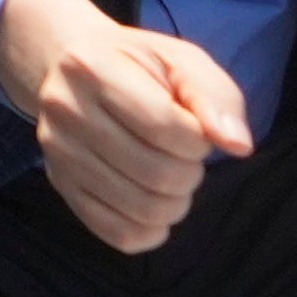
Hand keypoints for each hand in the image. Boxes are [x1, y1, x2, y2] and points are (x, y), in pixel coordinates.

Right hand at [2, 0, 257, 254]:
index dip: (198, 140)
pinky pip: (118, 234)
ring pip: (141, 209)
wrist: (75, 70)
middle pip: (155, 173)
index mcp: (90, 66)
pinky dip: (152, 231)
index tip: (197, 129)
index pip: (162, 127)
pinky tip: (156, 206)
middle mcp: (63, 109)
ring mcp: (57, 151)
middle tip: (185, 155)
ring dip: (176, 202)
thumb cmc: (140, 66)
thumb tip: (239, 146)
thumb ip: (216, 98)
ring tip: (172, 177)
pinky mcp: (60, 185)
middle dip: (190, 172)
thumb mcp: (182, 62)